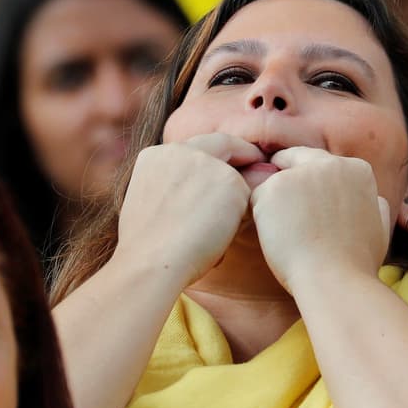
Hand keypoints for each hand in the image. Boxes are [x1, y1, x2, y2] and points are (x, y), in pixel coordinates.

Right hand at [113, 133, 263, 286]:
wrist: (150, 263)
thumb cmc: (149, 251)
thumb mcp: (153, 205)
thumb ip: (176, 188)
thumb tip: (206, 196)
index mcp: (156, 156)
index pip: (194, 146)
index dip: (214, 154)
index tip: (230, 160)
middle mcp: (179, 150)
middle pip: (221, 144)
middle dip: (242, 152)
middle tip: (258, 159)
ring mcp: (205, 162)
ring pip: (234, 179)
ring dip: (233, 204)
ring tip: (215, 237)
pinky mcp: (229, 181)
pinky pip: (246, 201)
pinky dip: (238, 222)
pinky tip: (219, 241)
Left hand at [249, 147, 390, 292]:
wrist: (334, 280)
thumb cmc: (356, 263)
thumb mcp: (380, 227)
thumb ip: (374, 205)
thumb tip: (374, 198)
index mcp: (356, 169)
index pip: (322, 163)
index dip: (309, 180)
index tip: (304, 200)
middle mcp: (330, 163)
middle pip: (296, 162)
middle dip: (287, 183)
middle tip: (282, 211)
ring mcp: (301, 173)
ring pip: (275, 182)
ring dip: (275, 205)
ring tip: (287, 238)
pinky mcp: (274, 187)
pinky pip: (257, 199)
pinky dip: (261, 218)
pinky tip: (275, 239)